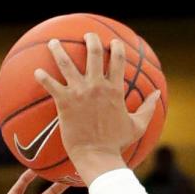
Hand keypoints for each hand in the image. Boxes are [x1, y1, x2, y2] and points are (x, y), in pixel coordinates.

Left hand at [35, 33, 160, 180]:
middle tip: (86, 35)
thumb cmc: (116, 144)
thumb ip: (147, 108)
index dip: (116, 47)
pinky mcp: (64, 102)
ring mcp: (79, 92)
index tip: (112, 43)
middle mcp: (96, 85)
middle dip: (90, 39)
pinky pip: (50, 84)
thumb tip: (157, 94)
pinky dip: (42, 77)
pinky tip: (36, 72)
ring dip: (58, 50)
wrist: (97, 157)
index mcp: (114, 89)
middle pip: (93, 52)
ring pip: (66, 63)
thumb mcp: (137, 126)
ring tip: (53, 43)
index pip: (117, 59)